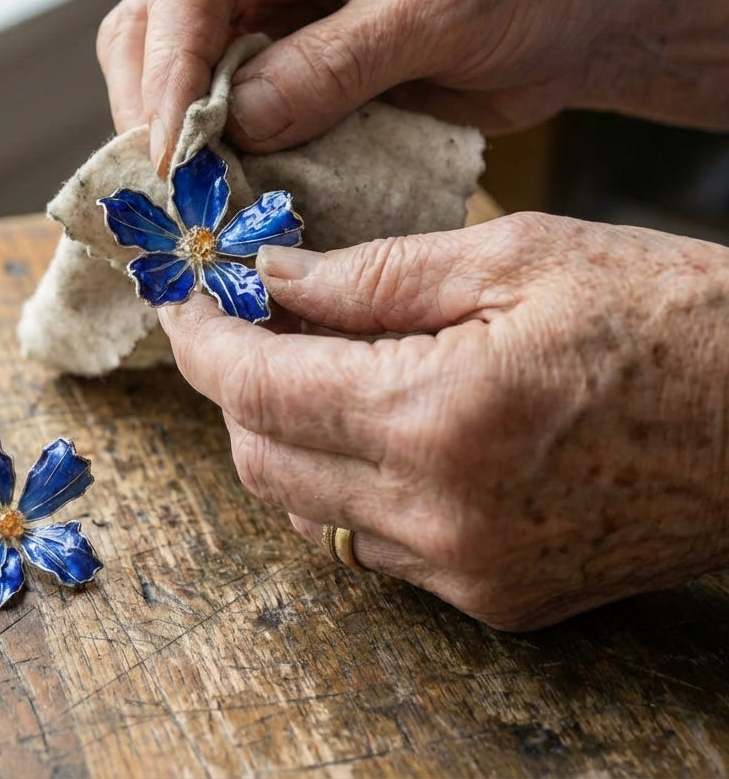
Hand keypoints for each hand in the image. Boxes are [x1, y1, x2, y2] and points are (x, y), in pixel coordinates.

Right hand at [98, 0, 728, 170]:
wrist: (576, 10)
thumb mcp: (435, 11)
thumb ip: (333, 66)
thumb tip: (237, 123)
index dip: (169, 73)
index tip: (171, 154)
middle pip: (157, 28)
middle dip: (155, 111)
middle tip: (169, 191)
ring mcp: (269, 10)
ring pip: (178, 76)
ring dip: (181, 141)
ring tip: (193, 202)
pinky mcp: (287, 65)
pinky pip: (228, 112)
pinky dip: (223, 156)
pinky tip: (228, 193)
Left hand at [158, 214, 728, 629]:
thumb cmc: (669, 316)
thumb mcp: (515, 256)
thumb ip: (374, 275)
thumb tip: (274, 279)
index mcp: (440, 417)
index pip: (260, 388)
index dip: (202, 341)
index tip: (182, 301)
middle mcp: (440, 516)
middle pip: (263, 457)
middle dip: (235, 384)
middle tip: (248, 319)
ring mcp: (467, 571)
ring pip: (307, 505)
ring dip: (285, 430)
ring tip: (314, 359)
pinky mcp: (495, 596)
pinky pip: (370, 538)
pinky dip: (345, 475)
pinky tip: (376, 417)